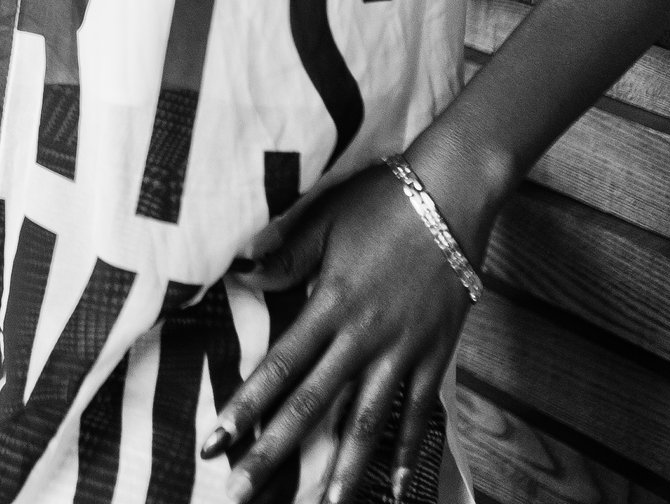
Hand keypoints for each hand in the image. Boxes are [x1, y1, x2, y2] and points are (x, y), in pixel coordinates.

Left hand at [204, 162, 479, 502]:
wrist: (454, 194)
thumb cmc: (382, 201)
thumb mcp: (324, 219)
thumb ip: (284, 254)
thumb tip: (243, 274)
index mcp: (330, 304)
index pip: (279, 367)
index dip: (245, 407)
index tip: (216, 441)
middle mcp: (363, 337)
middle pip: (313, 406)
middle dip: (275, 454)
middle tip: (241, 493)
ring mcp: (402, 351)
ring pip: (367, 423)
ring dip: (344, 471)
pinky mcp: (435, 354)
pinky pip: (417, 412)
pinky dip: (405, 450)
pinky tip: (392, 486)